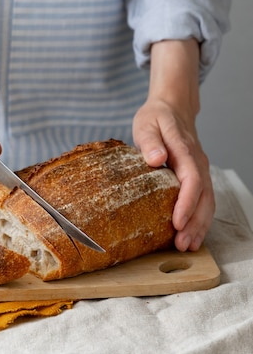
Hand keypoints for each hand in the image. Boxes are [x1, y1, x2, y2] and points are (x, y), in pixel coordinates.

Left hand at [132, 40, 214, 251]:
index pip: (192, 179)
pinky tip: (192, 235)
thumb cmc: (155, 117)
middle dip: (195, 222)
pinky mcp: (199, 175)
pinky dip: (201, 219)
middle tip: (182, 243)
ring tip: (187, 246)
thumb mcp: (146, 124)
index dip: (187, 202)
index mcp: (184, 149)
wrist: (172, 108)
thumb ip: (149, 141)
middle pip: (204, 196)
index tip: (178, 222)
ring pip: (208, 201)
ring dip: (200, 225)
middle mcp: (197, 161)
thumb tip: (155, 158)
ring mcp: (201, 169)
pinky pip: (205, 200)